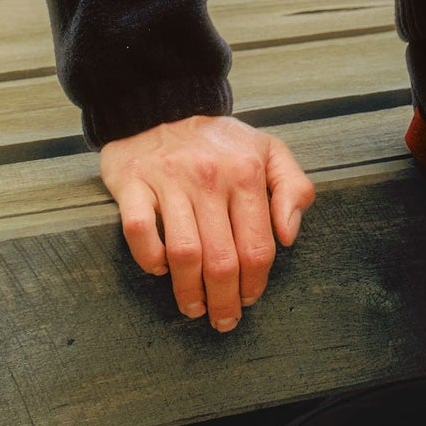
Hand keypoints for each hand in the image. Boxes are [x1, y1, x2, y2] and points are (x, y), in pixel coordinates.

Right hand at [98, 113, 316, 332]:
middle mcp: (210, 178)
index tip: (250, 299)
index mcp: (246, 172)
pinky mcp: (133, 184)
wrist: (161, 105)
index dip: (256, 282)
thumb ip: (292, 187)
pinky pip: (140, 232)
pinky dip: (150, 258)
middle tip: (224, 320)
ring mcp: (170, 181)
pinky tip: (160, 269)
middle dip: (225, 300)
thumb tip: (289, 235)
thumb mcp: (268, 150)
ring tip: (194, 308)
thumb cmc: (218, 141)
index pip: (257, 245)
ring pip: (184, 253)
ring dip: (189, 292)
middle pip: (222, 258)